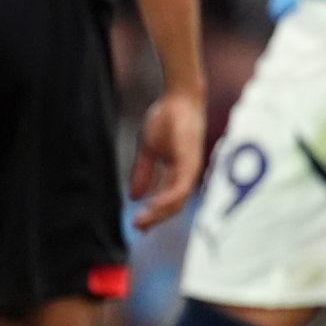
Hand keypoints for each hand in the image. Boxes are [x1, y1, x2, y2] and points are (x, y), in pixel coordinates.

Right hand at [128, 87, 204, 230]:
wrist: (178, 99)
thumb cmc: (166, 119)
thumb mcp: (148, 150)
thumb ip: (143, 173)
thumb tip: (134, 196)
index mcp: (178, 173)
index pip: (168, 200)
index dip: (154, 213)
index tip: (138, 224)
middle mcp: (187, 175)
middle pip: (173, 205)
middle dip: (155, 218)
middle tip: (138, 227)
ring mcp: (191, 170)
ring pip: (178, 201)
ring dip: (159, 213)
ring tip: (142, 221)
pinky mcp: (191, 163)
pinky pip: (180, 189)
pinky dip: (166, 199)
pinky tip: (152, 205)